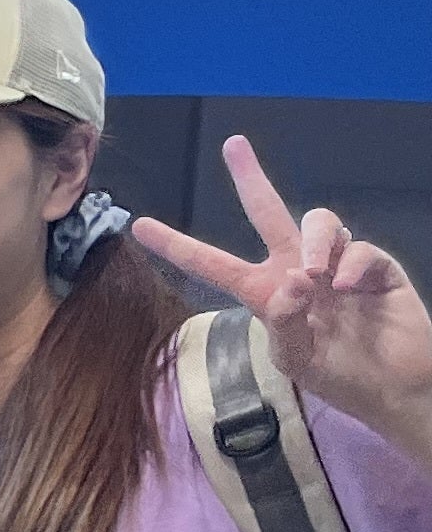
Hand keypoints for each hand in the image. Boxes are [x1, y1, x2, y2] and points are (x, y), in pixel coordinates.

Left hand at [135, 139, 431, 444]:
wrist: (393, 386)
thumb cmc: (338, 375)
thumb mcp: (295, 358)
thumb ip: (283, 323)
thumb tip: (292, 280)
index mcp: (264, 292)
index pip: (213, 264)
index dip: (177, 245)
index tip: (139, 224)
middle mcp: (296, 270)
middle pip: (268, 213)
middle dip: (251, 178)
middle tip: (232, 144)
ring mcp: (336, 265)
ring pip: (317, 221)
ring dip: (312, 240)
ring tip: (313, 272)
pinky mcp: (376, 267)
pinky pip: (359, 247)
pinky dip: (351, 262)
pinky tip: (346, 287)